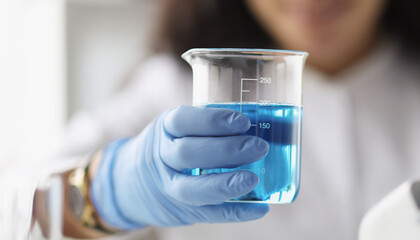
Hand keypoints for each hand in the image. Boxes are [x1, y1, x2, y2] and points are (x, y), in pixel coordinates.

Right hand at [90, 106, 269, 229]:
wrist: (128, 184)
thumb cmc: (170, 148)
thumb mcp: (177, 129)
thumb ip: (209, 126)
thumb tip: (268, 120)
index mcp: (165, 130)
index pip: (183, 121)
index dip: (213, 121)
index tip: (243, 121)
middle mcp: (162, 158)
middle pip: (188, 154)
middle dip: (226, 150)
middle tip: (260, 147)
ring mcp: (169, 187)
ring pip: (191, 189)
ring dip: (225, 185)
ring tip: (254, 179)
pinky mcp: (182, 211)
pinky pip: (208, 215)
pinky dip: (236, 212)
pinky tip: (260, 208)